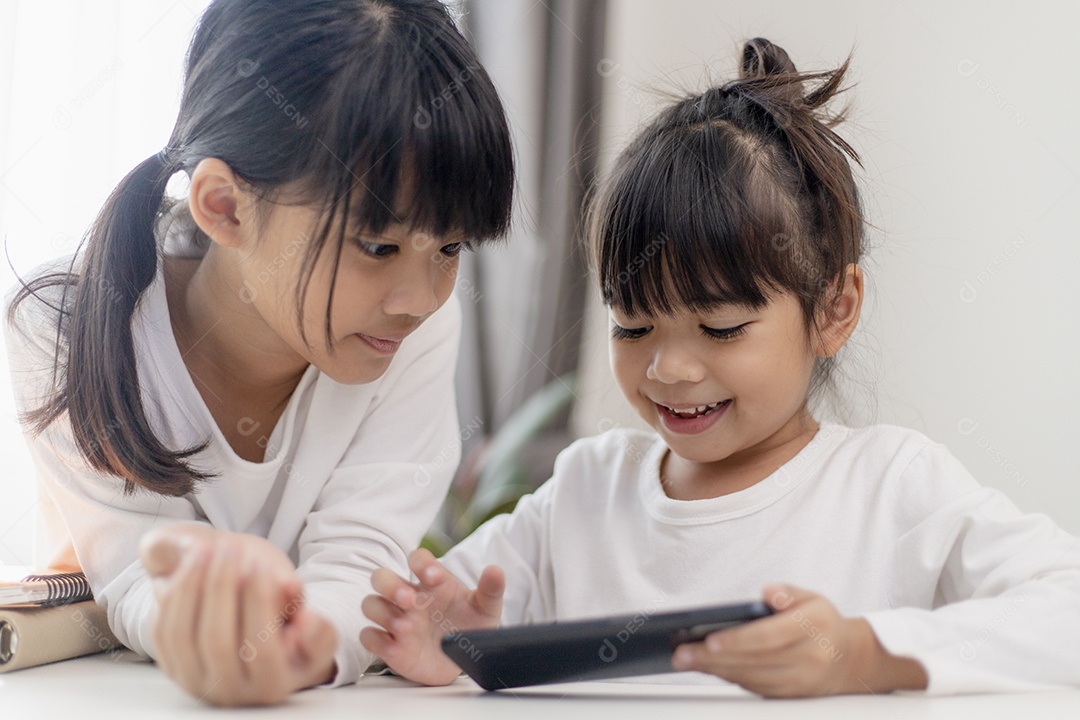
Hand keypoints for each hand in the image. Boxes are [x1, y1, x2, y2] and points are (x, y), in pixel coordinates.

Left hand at [139, 525, 337, 705]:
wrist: (258, 644)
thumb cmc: (292, 631)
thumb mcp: (314, 631)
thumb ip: (315, 623)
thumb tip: (291, 595)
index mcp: (273, 684)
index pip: (264, 651)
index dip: (262, 606)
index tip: (264, 566)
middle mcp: (231, 692)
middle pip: (218, 641)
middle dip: (223, 588)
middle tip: (232, 548)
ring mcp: (197, 682)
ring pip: (184, 634)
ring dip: (195, 585)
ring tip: (211, 549)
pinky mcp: (173, 667)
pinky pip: (165, 631)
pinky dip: (178, 593)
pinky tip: (194, 564)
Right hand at [359, 547, 503, 685]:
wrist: (465, 659)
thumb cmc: (471, 625)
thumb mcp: (486, 608)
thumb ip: (491, 589)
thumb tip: (495, 570)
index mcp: (431, 582)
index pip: (417, 558)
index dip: (421, 563)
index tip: (434, 576)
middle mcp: (409, 597)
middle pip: (381, 577)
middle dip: (389, 585)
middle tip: (409, 600)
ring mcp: (397, 620)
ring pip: (371, 604)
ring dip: (383, 613)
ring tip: (407, 627)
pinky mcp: (390, 645)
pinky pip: (369, 636)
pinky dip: (378, 640)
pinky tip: (397, 647)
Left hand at [672, 584, 927, 696]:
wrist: (851, 662)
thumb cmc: (823, 624)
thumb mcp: (812, 598)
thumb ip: (789, 592)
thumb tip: (768, 593)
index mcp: (814, 628)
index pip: (770, 636)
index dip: (738, 640)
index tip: (710, 640)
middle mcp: (808, 659)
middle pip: (754, 661)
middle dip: (714, 658)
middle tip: (683, 653)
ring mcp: (799, 682)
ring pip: (751, 678)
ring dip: (716, 671)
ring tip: (686, 660)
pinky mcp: (790, 697)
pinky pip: (754, 688)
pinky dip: (729, 678)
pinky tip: (708, 668)